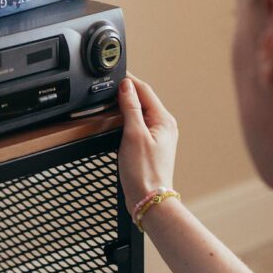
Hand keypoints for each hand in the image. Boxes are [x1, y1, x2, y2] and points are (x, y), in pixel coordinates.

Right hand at [116, 73, 178, 211]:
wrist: (148, 199)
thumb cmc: (144, 172)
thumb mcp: (134, 135)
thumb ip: (130, 108)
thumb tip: (126, 86)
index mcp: (164, 120)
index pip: (145, 90)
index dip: (129, 80)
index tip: (115, 73)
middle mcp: (164, 126)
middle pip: (143, 99)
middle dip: (127, 90)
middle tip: (109, 86)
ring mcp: (158, 136)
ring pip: (140, 111)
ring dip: (126, 104)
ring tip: (111, 99)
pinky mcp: (150, 145)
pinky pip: (138, 123)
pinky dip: (127, 118)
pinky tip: (117, 121)